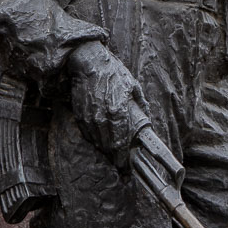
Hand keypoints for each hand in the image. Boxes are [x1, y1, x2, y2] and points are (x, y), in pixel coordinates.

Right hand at [65, 41, 149, 167]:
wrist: (88, 62)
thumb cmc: (112, 72)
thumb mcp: (133, 85)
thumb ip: (141, 104)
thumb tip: (147, 117)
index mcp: (118, 112)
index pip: (120, 143)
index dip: (123, 157)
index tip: (127, 165)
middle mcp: (102, 118)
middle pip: (109, 146)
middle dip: (115, 157)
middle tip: (121, 163)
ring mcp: (90, 118)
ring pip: (98, 142)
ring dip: (105, 150)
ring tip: (113, 153)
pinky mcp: (80, 116)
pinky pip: (88, 134)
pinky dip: (95, 140)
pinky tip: (101, 140)